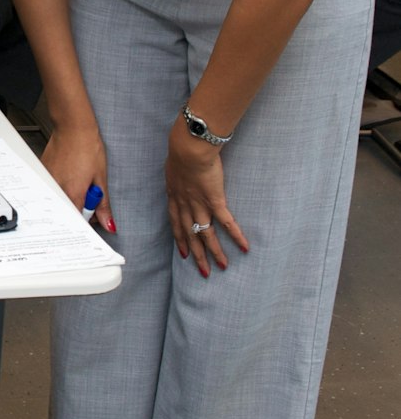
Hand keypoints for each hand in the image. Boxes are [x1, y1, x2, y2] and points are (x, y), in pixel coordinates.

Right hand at [41, 121, 114, 233]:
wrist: (72, 127)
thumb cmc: (87, 146)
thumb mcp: (101, 177)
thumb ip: (103, 204)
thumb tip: (108, 223)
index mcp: (74, 193)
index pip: (79, 220)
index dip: (90, 218)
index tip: (96, 211)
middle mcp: (58, 189)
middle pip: (69, 211)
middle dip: (81, 206)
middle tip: (89, 189)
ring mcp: (49, 181)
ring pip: (61, 199)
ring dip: (72, 194)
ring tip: (79, 178)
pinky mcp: (44, 173)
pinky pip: (54, 188)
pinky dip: (63, 185)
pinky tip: (70, 173)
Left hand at [166, 118, 248, 276]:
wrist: (189, 147)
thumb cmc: (182, 150)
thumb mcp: (174, 165)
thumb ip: (178, 175)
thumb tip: (181, 174)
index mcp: (174, 196)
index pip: (176, 224)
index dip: (180, 240)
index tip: (183, 253)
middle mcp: (185, 204)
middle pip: (190, 235)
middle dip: (197, 254)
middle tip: (204, 271)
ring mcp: (199, 204)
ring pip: (206, 235)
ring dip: (215, 252)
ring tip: (223, 267)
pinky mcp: (215, 201)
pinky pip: (226, 223)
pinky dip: (236, 236)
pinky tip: (244, 247)